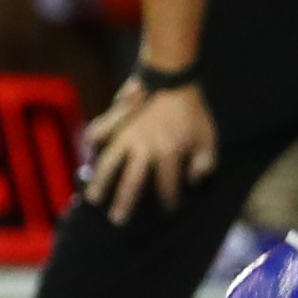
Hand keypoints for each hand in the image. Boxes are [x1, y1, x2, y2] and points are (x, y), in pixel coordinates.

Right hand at [82, 79, 217, 221]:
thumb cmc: (193, 110)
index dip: (169, 200)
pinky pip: (100, 135)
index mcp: (169, 154)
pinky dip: (94, 147)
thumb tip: (194, 181)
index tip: (169, 210)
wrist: (173, 77)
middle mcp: (144, 149)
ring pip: (109, 163)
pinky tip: (89, 158)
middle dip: (125, 203)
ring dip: (100, 182)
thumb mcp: (208, 138)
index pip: (167, 186)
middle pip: (131, 182)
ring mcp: (126, 135)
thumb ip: (204, 163)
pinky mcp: (116, 121)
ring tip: (92, 198)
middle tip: (117, 219)